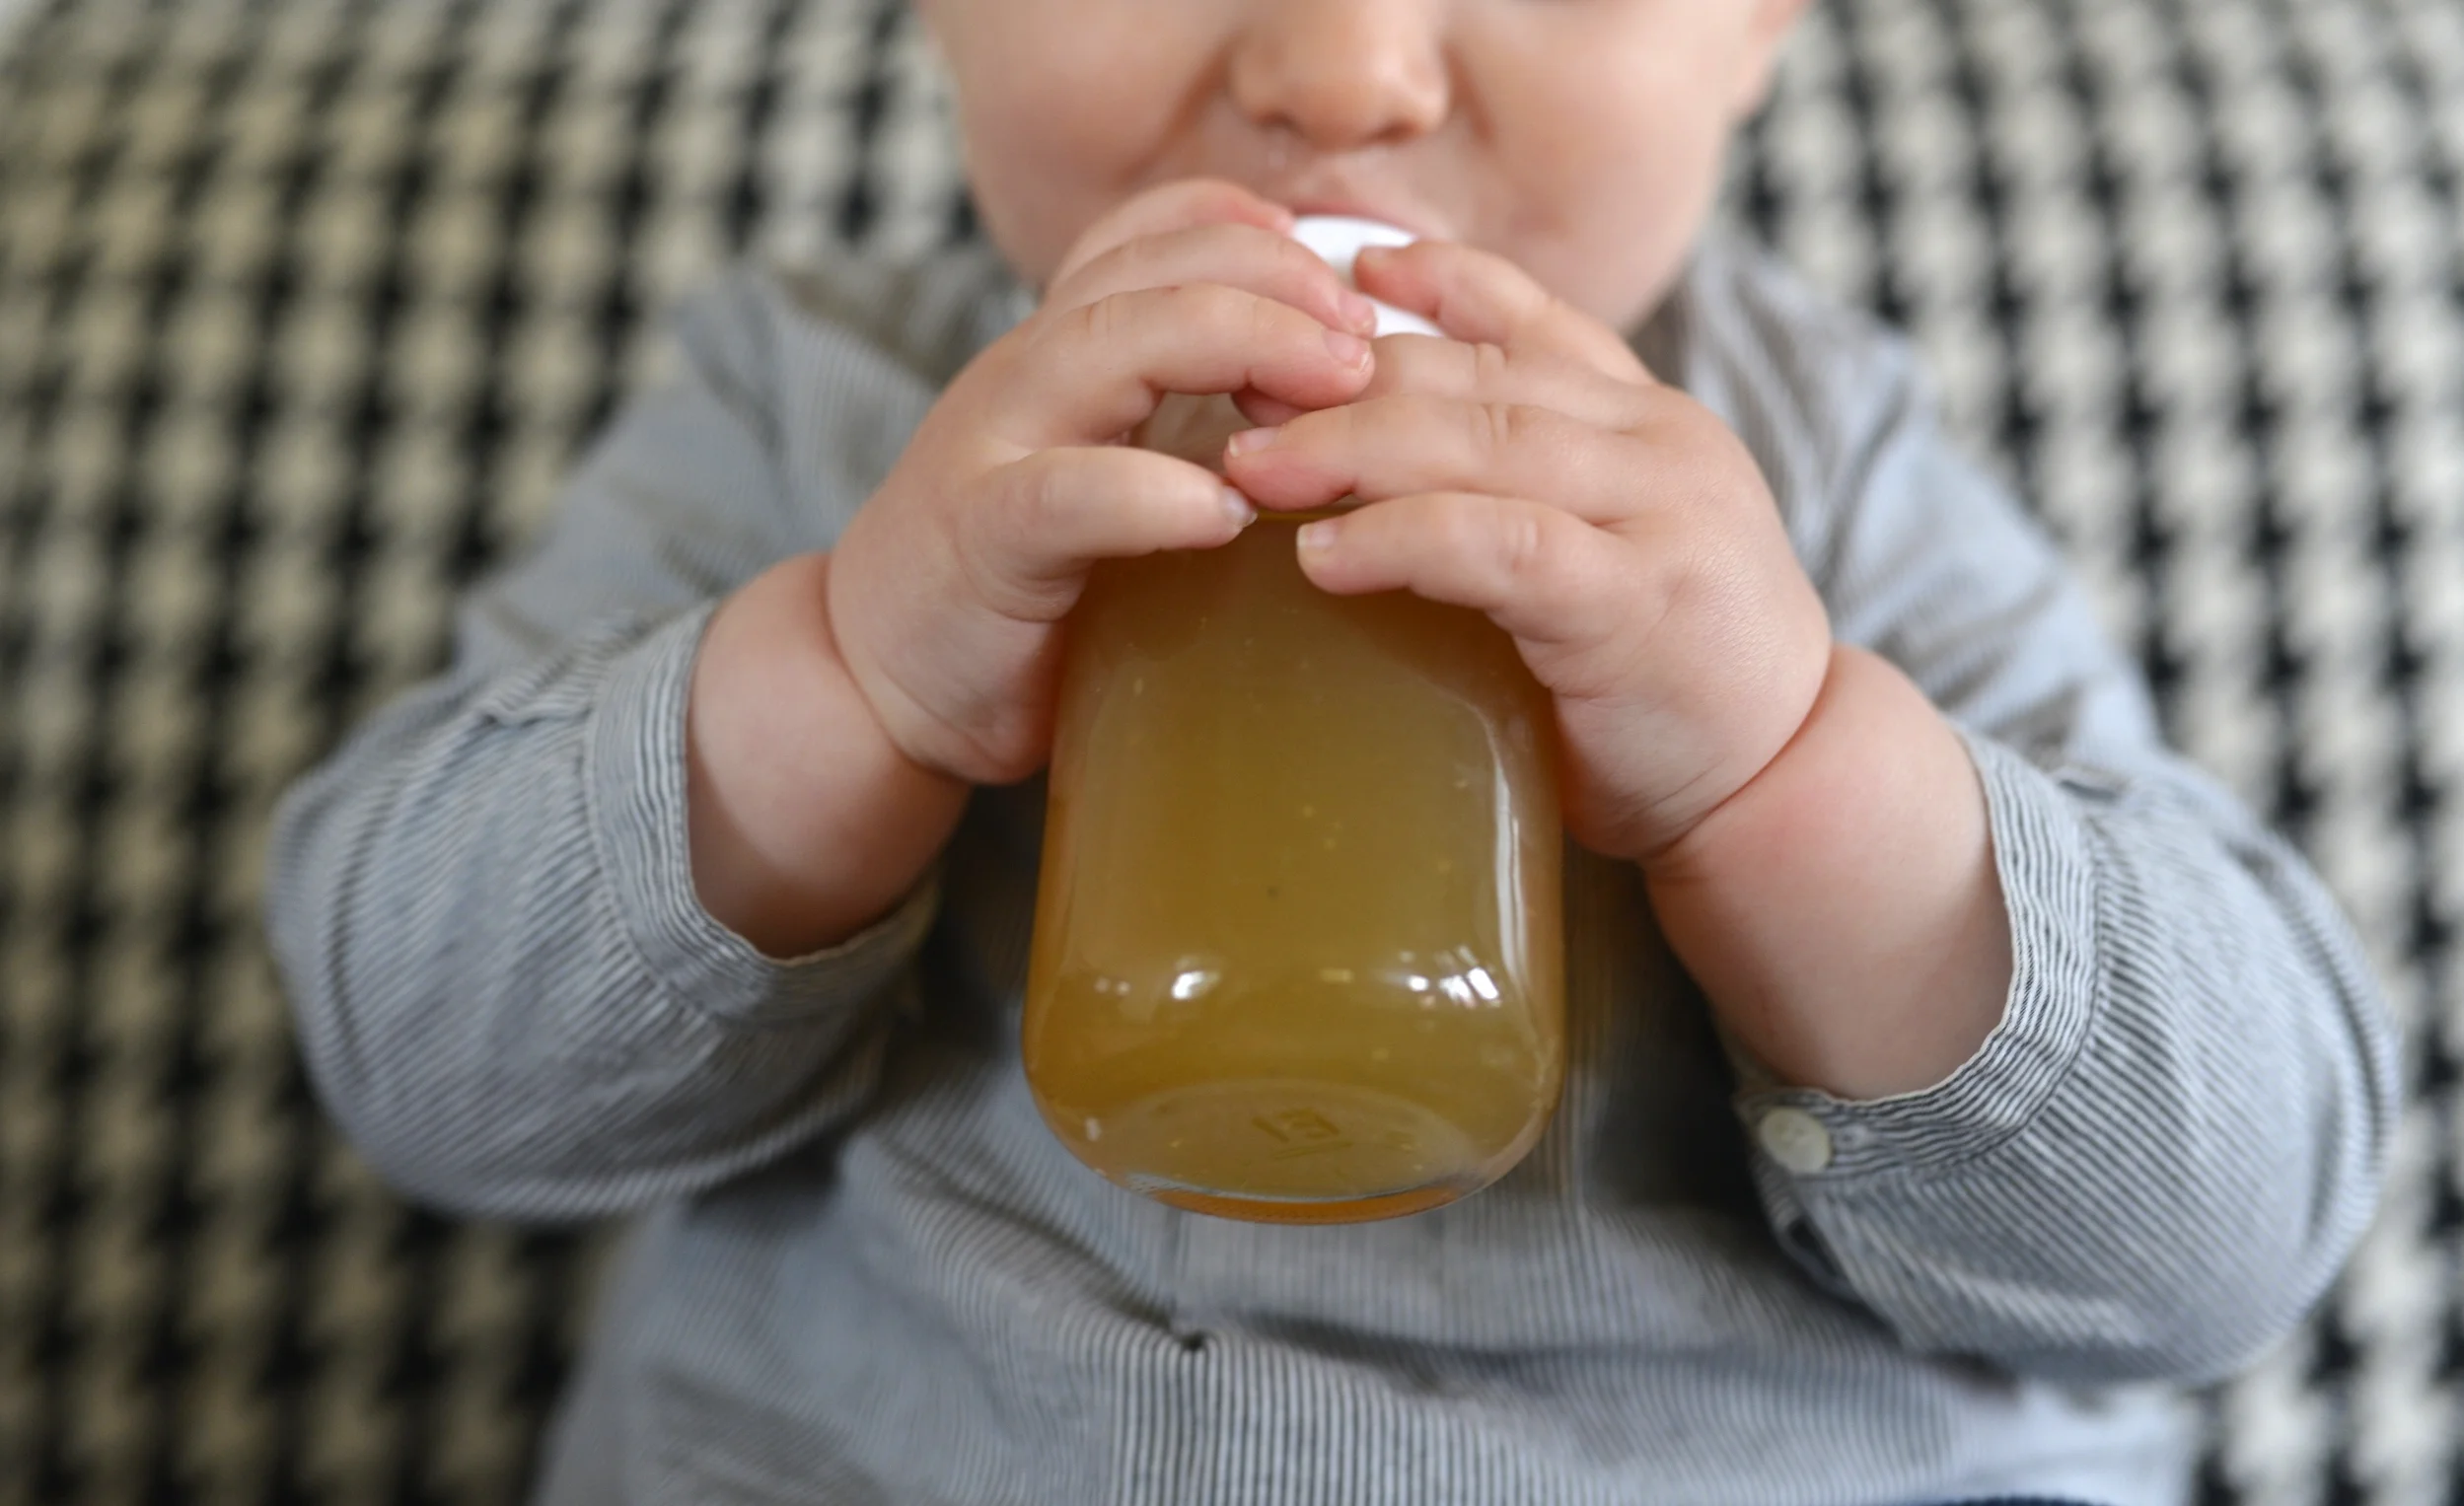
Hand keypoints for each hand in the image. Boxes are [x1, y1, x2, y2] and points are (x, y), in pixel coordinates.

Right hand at [685, 180, 1380, 953]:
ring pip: (1111, 345)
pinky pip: (1067, 494)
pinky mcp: (981, 540)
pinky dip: (1151, 494)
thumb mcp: (1100, 474)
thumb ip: (1177, 429)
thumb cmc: (1022, 587)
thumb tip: (1332, 416)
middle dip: (1277, 284)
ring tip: (1334, 386)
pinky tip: (1228, 514)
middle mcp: (1025, 374)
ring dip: (1239, 346)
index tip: (1352, 275)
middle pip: (1152, 272)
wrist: (873, 680)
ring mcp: (994, 447)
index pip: (1151, 236)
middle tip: (1370, 339)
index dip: (1255, 233)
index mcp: (1062, 352)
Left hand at [1220, 239, 1833, 863]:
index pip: (1520, 319)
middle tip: (1229, 389)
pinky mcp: (1638, 602)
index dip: (1413, 295)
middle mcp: (1660, 443)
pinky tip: (1324, 556)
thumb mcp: (1599, 557)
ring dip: (1348, 447)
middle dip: (1339, 376)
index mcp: (1648, 419)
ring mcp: (1659, 515)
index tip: (1311, 288)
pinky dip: (1403, 538)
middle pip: (1474, 374)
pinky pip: (1500, 545)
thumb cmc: (1663, 685)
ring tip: (1248, 469)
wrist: (1785, 789)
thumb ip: (1520, 498)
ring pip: (1481, 441)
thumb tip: (1365, 475)